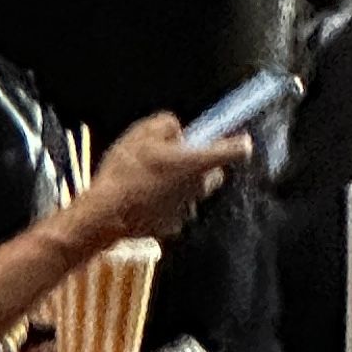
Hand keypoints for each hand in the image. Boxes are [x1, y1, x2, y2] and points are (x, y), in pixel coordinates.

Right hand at [78, 110, 240, 250]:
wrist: (108, 212)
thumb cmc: (126, 170)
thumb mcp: (141, 133)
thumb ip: (166, 125)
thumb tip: (179, 130)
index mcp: (195, 162)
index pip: (233, 152)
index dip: (238, 144)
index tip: (242, 140)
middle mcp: (198, 188)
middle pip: (213, 173)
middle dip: (201, 165)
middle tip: (175, 158)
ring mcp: (187, 209)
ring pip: (192, 192)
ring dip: (179, 184)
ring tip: (149, 179)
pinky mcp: (174, 226)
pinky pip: (174, 209)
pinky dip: (164, 203)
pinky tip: (141, 198)